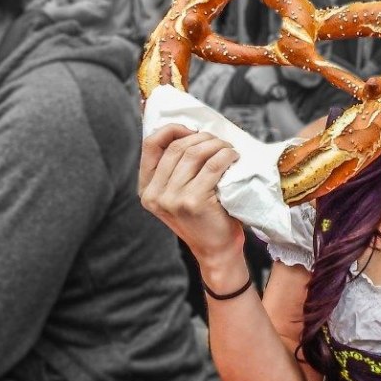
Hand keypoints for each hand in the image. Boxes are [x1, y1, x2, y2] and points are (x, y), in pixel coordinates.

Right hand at [139, 124, 244, 267]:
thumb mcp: (179, 194)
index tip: (192, 129)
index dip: (172, 130)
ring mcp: (172, 199)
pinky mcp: (193, 202)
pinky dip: (225, 156)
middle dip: (201, 137)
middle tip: (219, 141)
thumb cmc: (204, 218)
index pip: (151, 145)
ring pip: (194, 154)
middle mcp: (154, 194)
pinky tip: (233, 157)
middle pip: (177, 147)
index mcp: (146, 189)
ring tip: (228, 149)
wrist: (216, 250)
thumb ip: (176, 169)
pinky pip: (212, 166)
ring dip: (216, 145)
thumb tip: (191, 131)